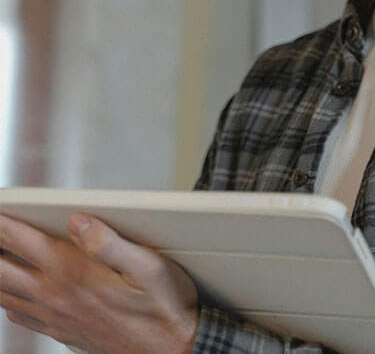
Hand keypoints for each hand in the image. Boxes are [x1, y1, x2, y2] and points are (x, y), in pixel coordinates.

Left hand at [0, 212, 199, 353]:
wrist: (171, 351)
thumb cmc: (164, 307)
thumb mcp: (149, 266)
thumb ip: (109, 241)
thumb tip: (78, 220)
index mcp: (73, 273)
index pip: (21, 241)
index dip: (2, 221)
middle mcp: (55, 295)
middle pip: (0, 268)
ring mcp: (54, 316)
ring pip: (3, 293)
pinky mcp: (60, 330)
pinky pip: (17, 314)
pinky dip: (5, 297)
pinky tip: (12, 289)